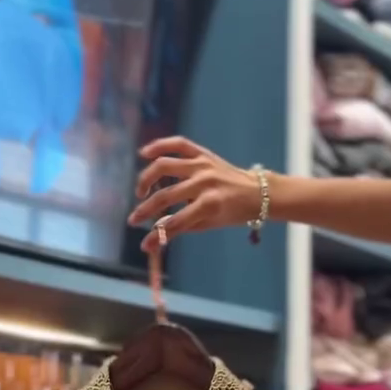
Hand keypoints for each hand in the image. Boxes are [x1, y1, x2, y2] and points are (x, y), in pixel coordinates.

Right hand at [129, 137, 265, 251]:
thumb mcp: (207, 225)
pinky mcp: (203, 153)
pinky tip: (144, 154)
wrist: (256, 192)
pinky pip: (178, 144)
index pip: (175, 222)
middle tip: (134, 219)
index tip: (144, 245)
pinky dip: (159, 146)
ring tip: (141, 191)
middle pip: (166, 196)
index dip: (157, 236)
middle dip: (146, 209)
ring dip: (147, 178)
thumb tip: (152, 241)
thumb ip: (180, 228)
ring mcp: (202, 165)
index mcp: (209, 205)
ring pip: (165, 165)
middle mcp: (204, 182)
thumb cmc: (231, 213)